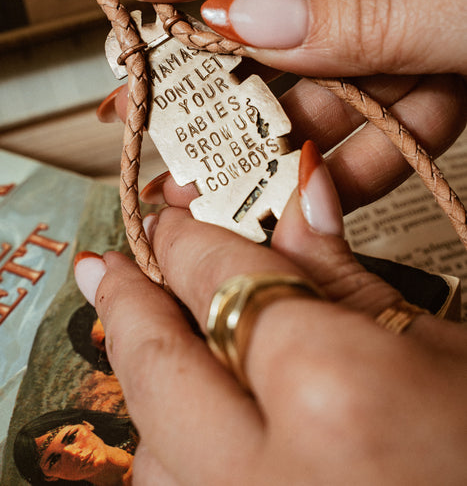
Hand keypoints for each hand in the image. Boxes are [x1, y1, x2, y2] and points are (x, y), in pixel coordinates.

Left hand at [74, 143, 466, 484]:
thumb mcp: (431, 345)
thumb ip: (342, 277)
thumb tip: (300, 199)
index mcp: (330, 394)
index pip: (222, 284)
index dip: (188, 243)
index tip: (168, 227)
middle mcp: (270, 477)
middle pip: (159, 371)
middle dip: (128, 309)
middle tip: (103, 270)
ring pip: (154, 454)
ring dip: (149, 387)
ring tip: (150, 337)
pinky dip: (177, 452)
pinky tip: (196, 421)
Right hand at [78, 0, 466, 212]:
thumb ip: (379, 15)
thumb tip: (256, 23)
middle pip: (303, 4)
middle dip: (233, 73)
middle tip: (163, 115)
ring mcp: (440, 0)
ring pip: (348, 72)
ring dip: (290, 135)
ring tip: (227, 182)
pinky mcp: (458, 55)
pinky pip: (402, 107)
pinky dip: (365, 154)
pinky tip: (314, 187)